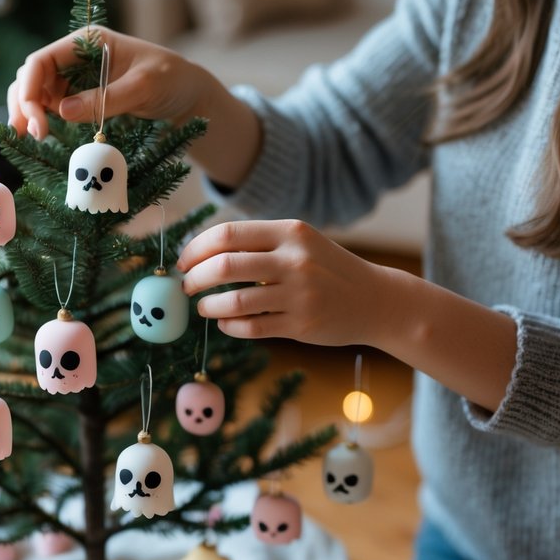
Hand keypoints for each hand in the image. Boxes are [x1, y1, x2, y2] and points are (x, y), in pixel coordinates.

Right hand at [7, 25, 262, 187]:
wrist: (186, 94)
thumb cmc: (170, 80)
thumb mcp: (143, 87)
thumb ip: (106, 98)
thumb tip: (63, 111)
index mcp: (87, 41)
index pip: (42, 60)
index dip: (31, 89)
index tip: (36, 121)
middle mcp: (75, 56)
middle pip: (32, 76)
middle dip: (24, 103)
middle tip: (31, 135)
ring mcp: (75, 76)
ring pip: (37, 92)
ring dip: (28, 113)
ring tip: (32, 138)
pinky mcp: (79, 95)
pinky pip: (50, 106)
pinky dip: (41, 119)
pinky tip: (42, 135)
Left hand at [177, 219, 387, 345]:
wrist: (375, 299)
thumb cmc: (327, 269)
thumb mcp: (300, 242)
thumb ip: (259, 243)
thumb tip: (202, 251)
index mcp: (290, 232)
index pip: (227, 234)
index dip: (196, 248)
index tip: (184, 261)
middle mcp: (294, 260)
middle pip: (224, 266)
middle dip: (195, 278)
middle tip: (187, 285)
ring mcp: (299, 294)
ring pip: (233, 302)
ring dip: (208, 306)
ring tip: (204, 307)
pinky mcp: (301, 325)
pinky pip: (250, 328)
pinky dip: (229, 326)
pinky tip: (225, 323)